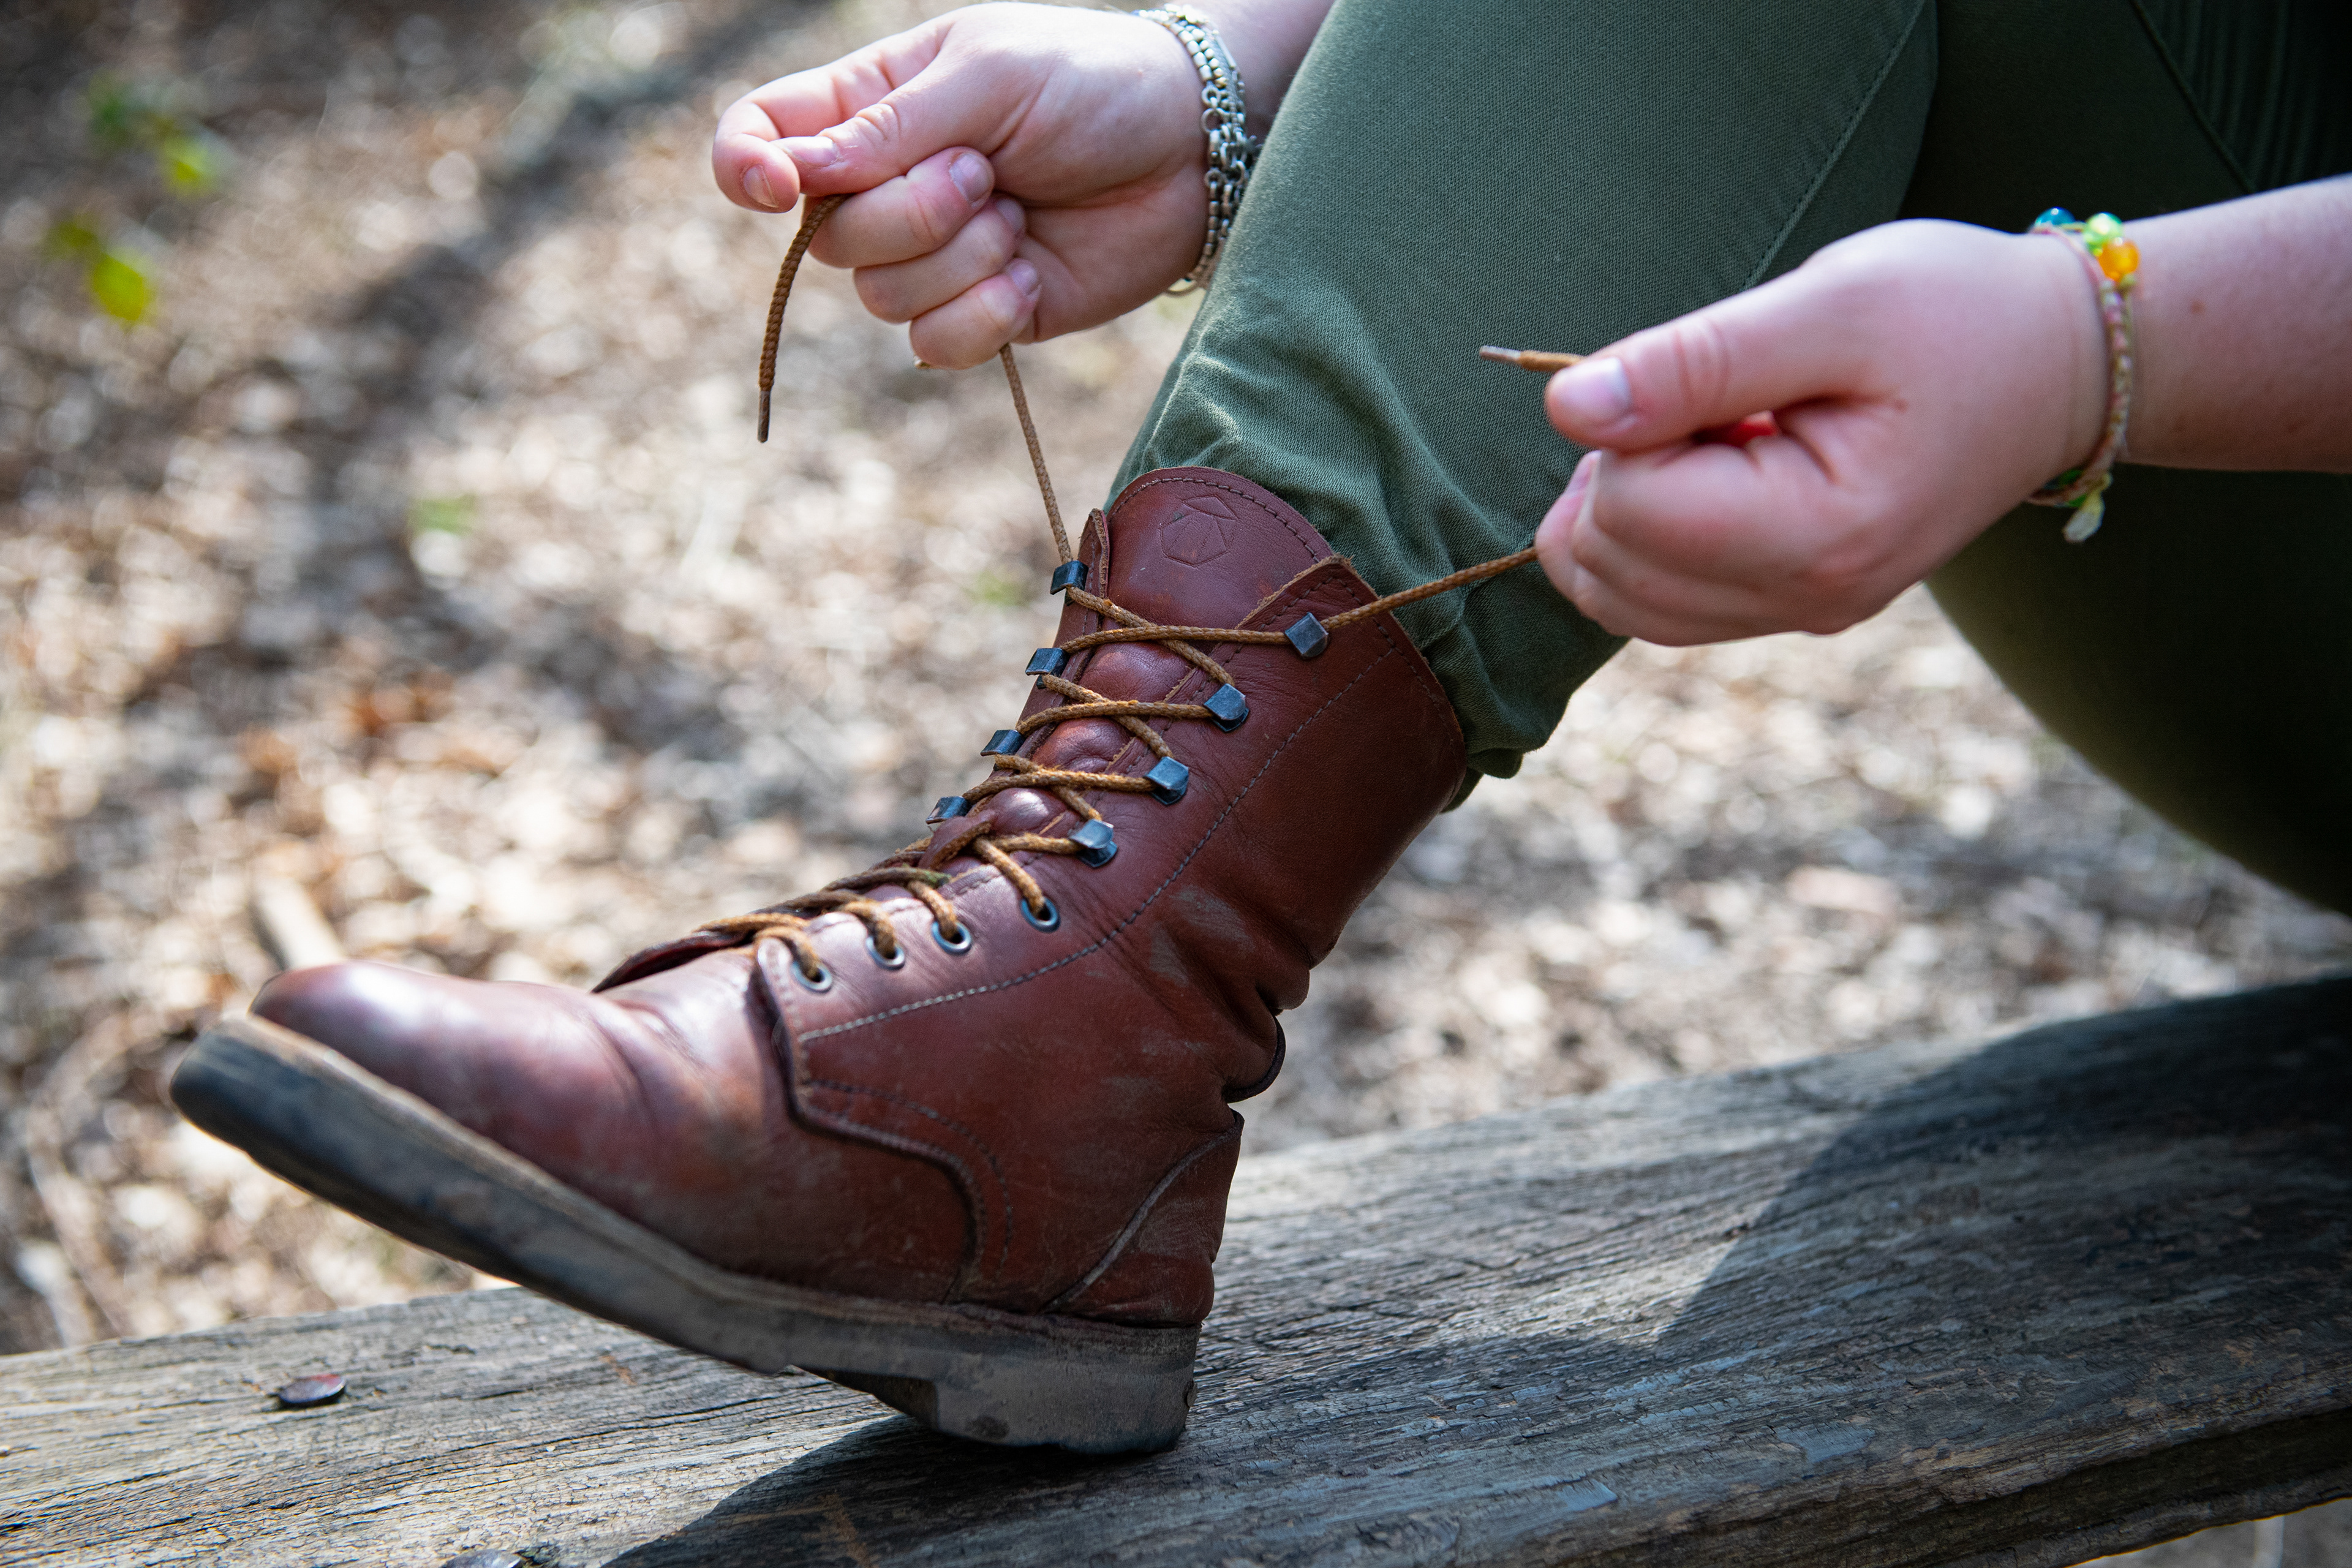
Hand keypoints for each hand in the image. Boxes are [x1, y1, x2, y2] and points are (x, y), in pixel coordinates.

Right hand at [712, 4, 1209, 367]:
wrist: (1193, 150)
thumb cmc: (1092, 84)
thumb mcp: (990, 77)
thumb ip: (891, 126)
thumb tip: (800, 175)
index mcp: (868, 106)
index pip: (758, 137)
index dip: (746, 169)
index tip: (783, 189)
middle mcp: (887, 186)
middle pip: (826, 239)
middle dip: (910, 212)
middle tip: (987, 170)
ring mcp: (933, 257)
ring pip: (880, 297)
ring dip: (960, 258)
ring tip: (1021, 212)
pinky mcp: (982, 313)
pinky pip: (935, 346)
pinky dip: (986, 312)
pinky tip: (1033, 269)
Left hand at [1534, 219, 2111, 645]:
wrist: (2058, 364)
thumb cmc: (1956, 312)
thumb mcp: (1833, 301)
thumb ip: (1694, 360)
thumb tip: (1569, 407)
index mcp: (1820, 535)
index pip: (1628, 506)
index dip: (1628, 426)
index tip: (1706, 371)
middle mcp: (1807, 599)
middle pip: (1608, 562)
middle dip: (1618, 469)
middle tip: (1711, 395)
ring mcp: (1798, 612)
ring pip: (1616, 594)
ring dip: (1626, 503)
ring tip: (1715, 427)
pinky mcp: (1789, 605)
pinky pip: (1657, 599)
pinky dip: (1649, 533)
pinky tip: (1714, 465)